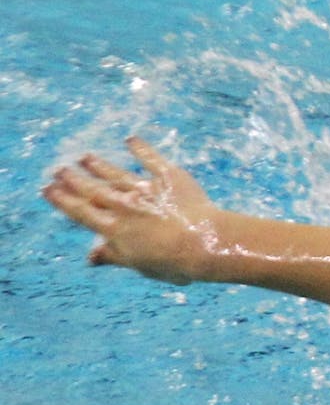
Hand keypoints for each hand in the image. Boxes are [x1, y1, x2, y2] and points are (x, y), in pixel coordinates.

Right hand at [41, 137, 227, 284]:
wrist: (206, 243)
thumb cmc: (174, 262)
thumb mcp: (139, 265)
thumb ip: (114, 256)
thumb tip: (90, 257)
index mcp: (115, 229)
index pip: (82, 212)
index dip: (63, 200)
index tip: (47, 189)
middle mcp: (125, 206)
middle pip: (93, 190)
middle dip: (74, 179)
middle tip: (59, 169)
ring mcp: (146, 189)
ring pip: (116, 174)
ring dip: (99, 165)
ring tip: (85, 157)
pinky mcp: (169, 178)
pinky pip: (152, 159)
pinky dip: (141, 148)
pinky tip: (130, 139)